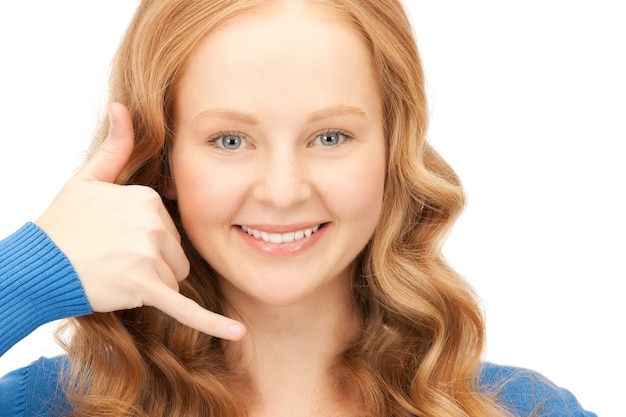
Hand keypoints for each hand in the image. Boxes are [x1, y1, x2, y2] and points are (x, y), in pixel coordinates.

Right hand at [36, 102, 244, 339]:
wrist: (38, 264)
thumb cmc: (63, 222)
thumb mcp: (88, 179)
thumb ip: (115, 146)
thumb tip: (121, 106)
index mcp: (148, 198)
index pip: (170, 228)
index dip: (147, 239)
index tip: (117, 239)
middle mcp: (153, 224)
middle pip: (177, 254)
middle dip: (153, 262)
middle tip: (114, 258)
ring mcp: (149, 256)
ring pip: (174, 278)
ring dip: (152, 283)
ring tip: (116, 273)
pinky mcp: (144, 288)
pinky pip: (186, 308)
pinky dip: (213, 323)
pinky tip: (238, 332)